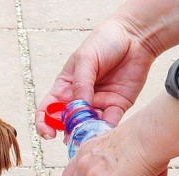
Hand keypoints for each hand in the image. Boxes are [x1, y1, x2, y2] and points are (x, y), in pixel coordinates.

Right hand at [36, 17, 157, 138]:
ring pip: (87, 126)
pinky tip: (103, 132)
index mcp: (65, 87)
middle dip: (67, 132)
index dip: (44, 123)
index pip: (48, 109)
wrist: (135, 36)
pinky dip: (105, 131)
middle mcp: (79, 98)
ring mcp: (98, 104)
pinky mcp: (116, 106)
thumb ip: (81, 84)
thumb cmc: (105, 42)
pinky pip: (109, 123)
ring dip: (86, 134)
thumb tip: (78, 108)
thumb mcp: (86, 59)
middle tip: (72, 136)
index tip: (49, 134)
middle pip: (67, 122)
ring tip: (87, 135)